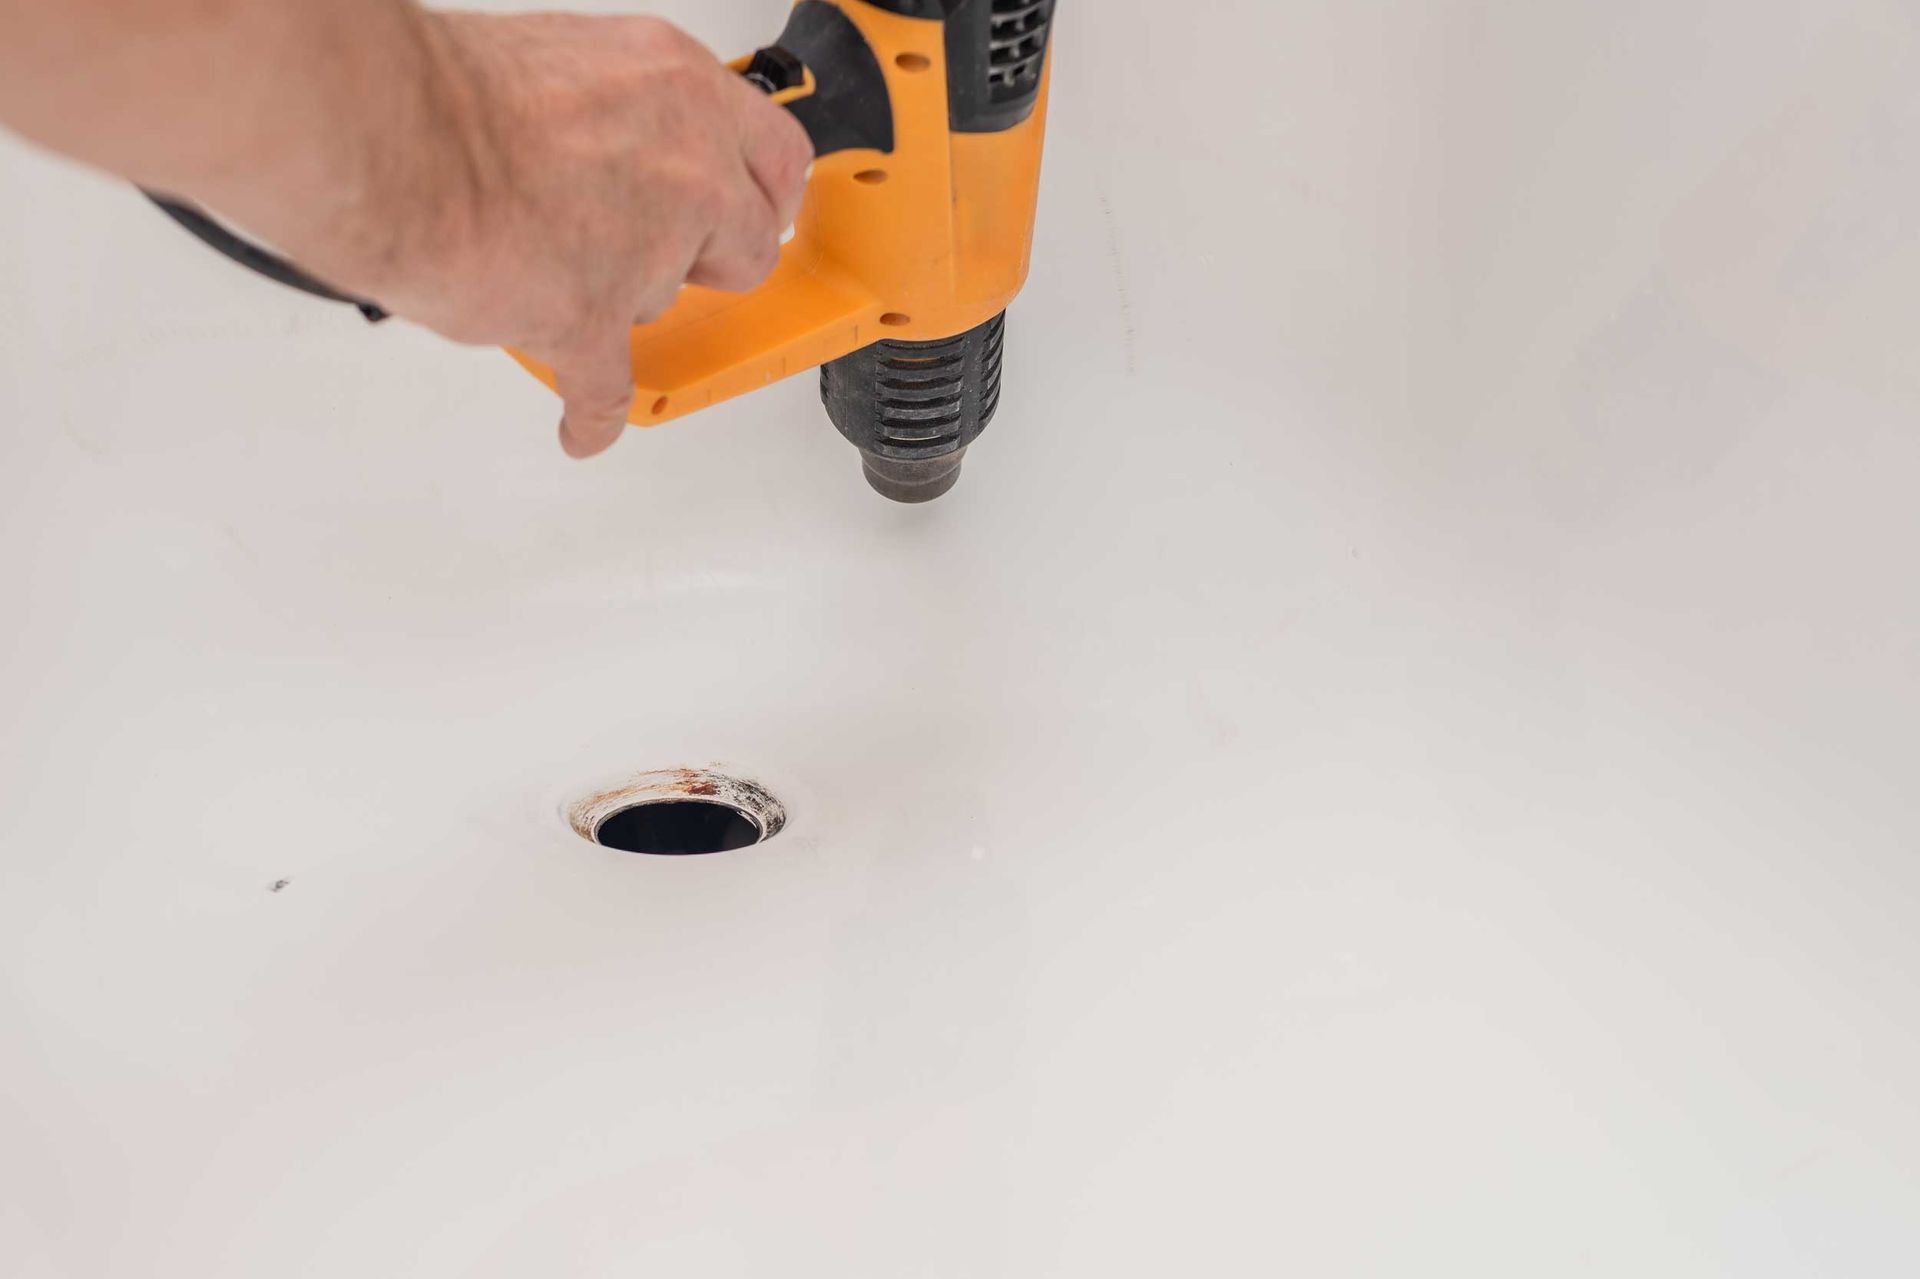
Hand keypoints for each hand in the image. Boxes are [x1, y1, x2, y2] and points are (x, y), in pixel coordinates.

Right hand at [318, 12, 814, 457]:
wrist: (384, 133)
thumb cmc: (446, 93)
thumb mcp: (569, 64)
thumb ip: (617, 114)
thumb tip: (610, 148)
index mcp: (681, 89)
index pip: (776, 156)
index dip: (760, 195)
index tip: (748, 211)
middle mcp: (684, 166)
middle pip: (747, 244)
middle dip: (707, 259)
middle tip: (663, 256)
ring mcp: (646, 253)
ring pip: (661, 303)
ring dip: (617, 301)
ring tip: (546, 270)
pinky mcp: (591, 322)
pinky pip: (608, 390)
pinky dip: (592, 415)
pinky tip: (583, 426)